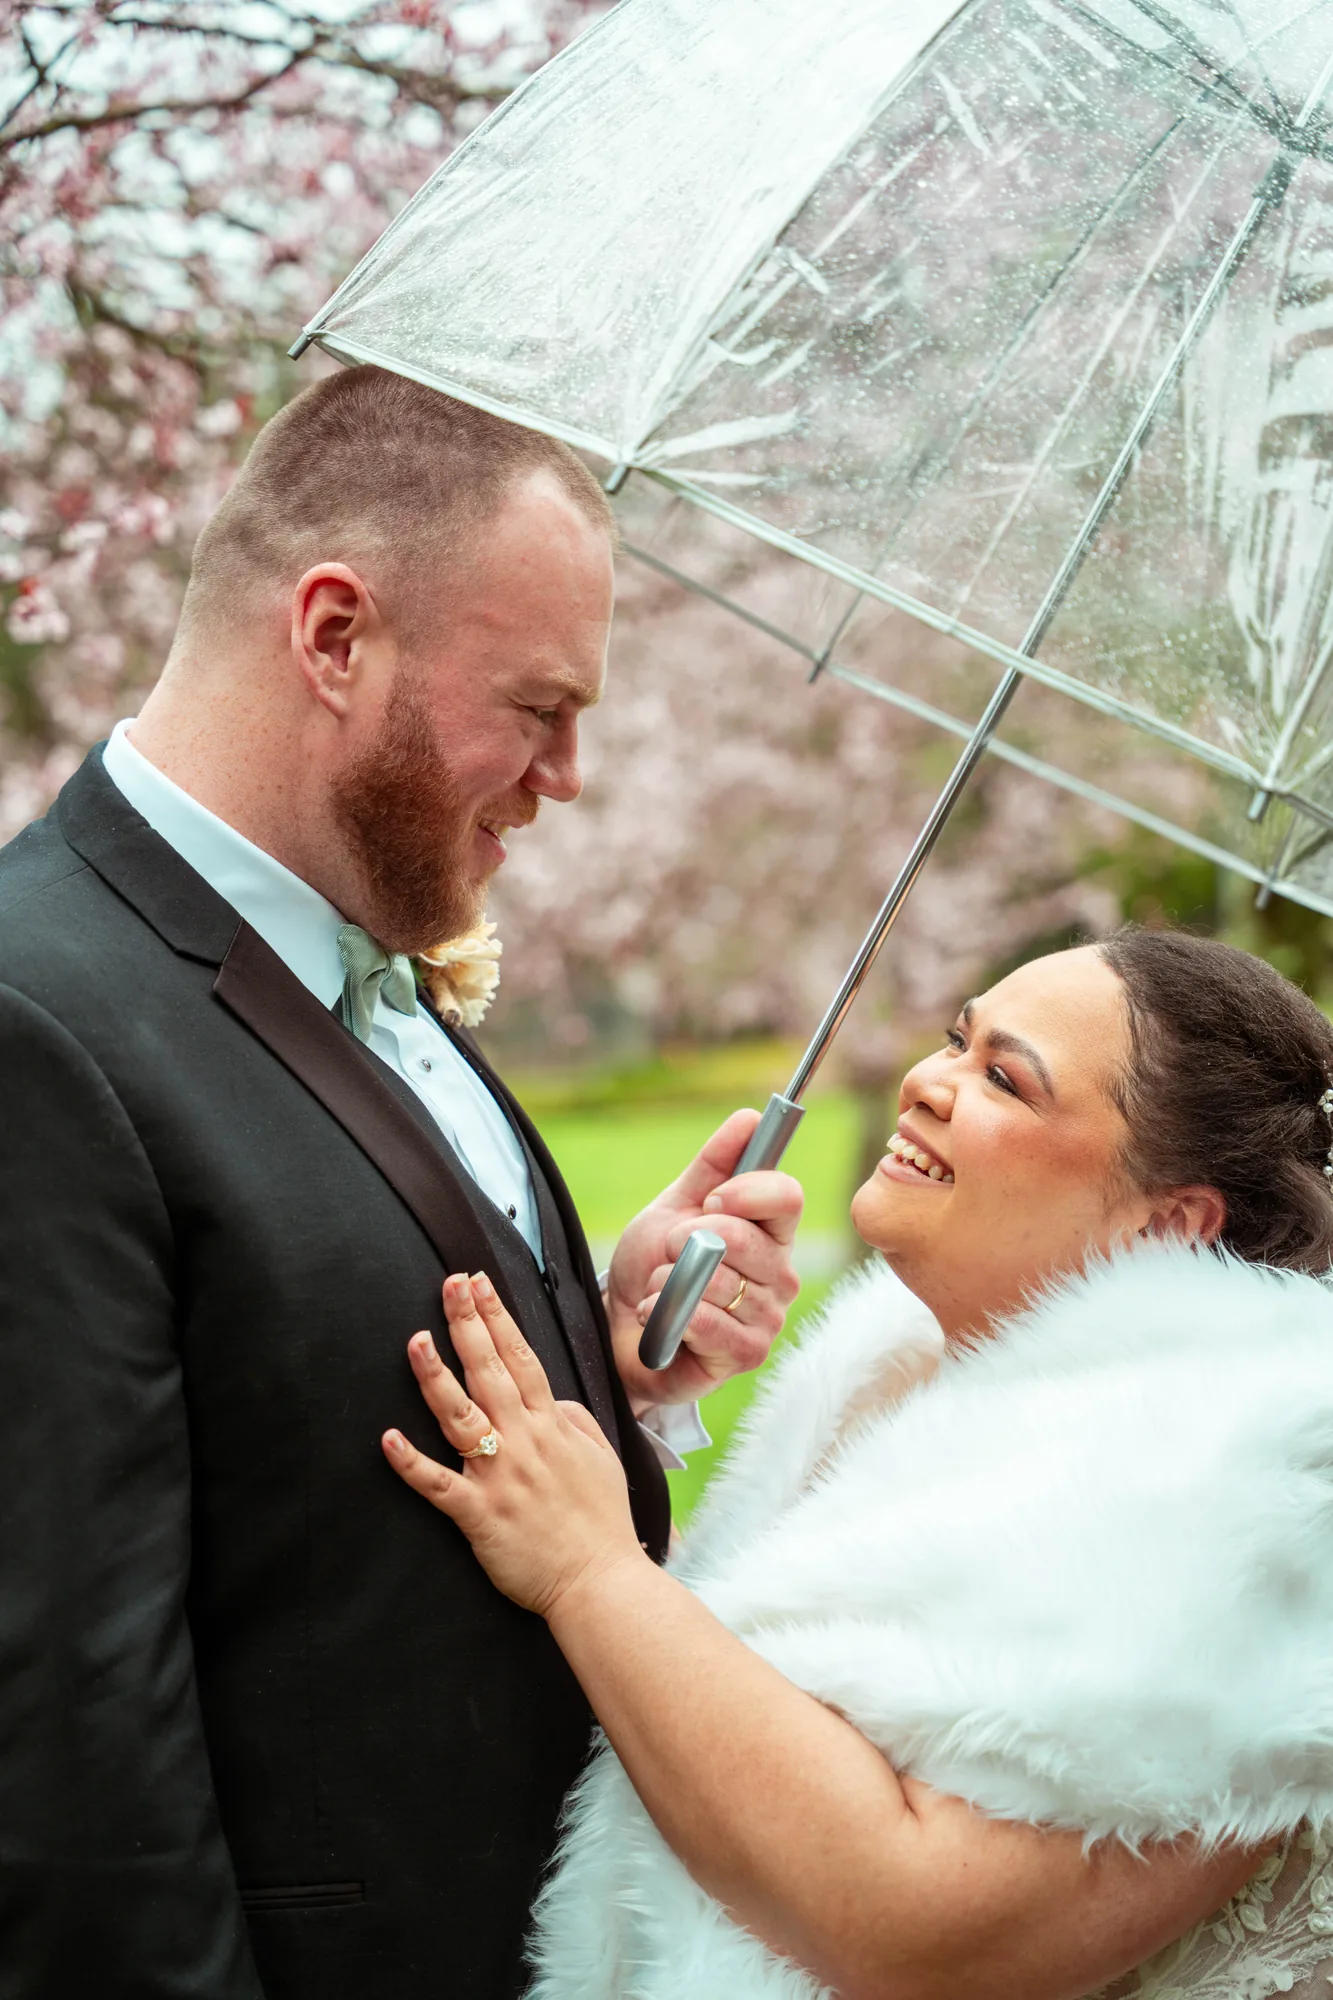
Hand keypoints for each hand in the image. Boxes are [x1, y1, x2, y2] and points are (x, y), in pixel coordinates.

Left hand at [382, 1271, 647, 1618]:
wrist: (601, 1582)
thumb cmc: (602, 1523)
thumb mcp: (602, 1457)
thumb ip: (574, 1420)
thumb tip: (549, 1398)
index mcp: (552, 1426)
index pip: (522, 1358)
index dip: (498, 1317)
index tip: (479, 1283)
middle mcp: (524, 1442)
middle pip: (490, 1371)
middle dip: (468, 1323)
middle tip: (449, 1284)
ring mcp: (499, 1476)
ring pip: (462, 1416)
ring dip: (437, 1377)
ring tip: (416, 1340)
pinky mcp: (479, 1514)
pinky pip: (439, 1484)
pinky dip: (412, 1464)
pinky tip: (389, 1440)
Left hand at [606, 1108, 803, 1411]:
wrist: (622, 1326)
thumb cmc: (655, 1267)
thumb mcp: (675, 1206)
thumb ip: (713, 1165)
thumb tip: (751, 1118)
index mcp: (772, 1233)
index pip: (787, 1196)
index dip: (745, 1191)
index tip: (709, 1199)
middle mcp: (780, 1274)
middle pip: (743, 1237)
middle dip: (686, 1240)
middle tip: (669, 1252)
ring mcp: (768, 1317)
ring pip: (718, 1279)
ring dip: (670, 1280)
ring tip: (663, 1289)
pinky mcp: (748, 1354)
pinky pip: (708, 1321)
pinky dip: (669, 1312)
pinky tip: (660, 1317)